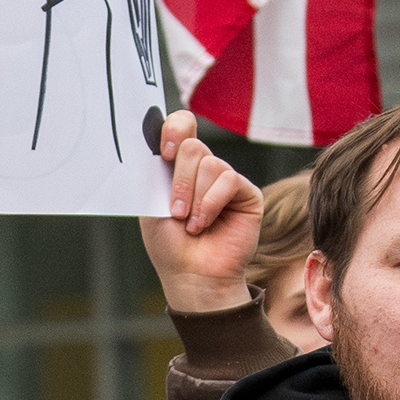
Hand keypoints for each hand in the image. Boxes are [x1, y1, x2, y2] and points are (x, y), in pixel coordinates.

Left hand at [140, 110, 263, 314]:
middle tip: (175, 211)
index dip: (173, 130)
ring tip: (191, 224)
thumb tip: (155, 141)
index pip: (182, 125)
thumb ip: (156, 171)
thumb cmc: (169, 244)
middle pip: (192, 146)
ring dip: (194, 198)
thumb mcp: (152, 203)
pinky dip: (211, 203)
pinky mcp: (247, 193)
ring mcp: (226, 180)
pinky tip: (205, 223)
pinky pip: (228, 180)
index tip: (162, 153)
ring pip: (210, 164)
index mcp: (179, 166)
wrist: (191, 274)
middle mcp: (204, 169)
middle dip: (179, 181)